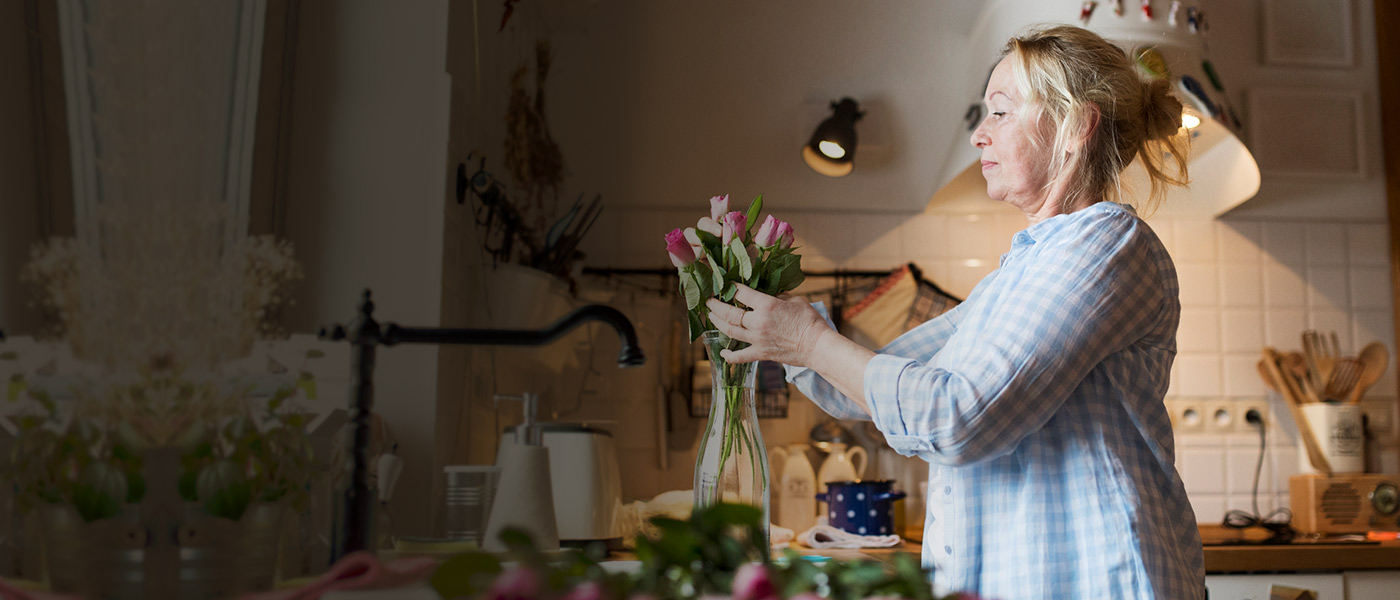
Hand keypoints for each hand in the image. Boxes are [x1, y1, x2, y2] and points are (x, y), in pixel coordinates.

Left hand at [705, 283, 829, 366]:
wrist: (816, 345)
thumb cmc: (809, 321)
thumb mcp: (795, 300)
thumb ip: (778, 296)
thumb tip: (768, 293)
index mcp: (767, 305)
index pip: (741, 293)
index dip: (731, 287)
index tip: (725, 283)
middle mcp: (758, 322)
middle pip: (729, 312)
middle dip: (715, 305)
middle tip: (708, 300)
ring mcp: (757, 339)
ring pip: (730, 330)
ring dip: (717, 322)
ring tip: (710, 316)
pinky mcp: (760, 353)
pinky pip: (740, 356)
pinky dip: (729, 355)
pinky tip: (722, 352)